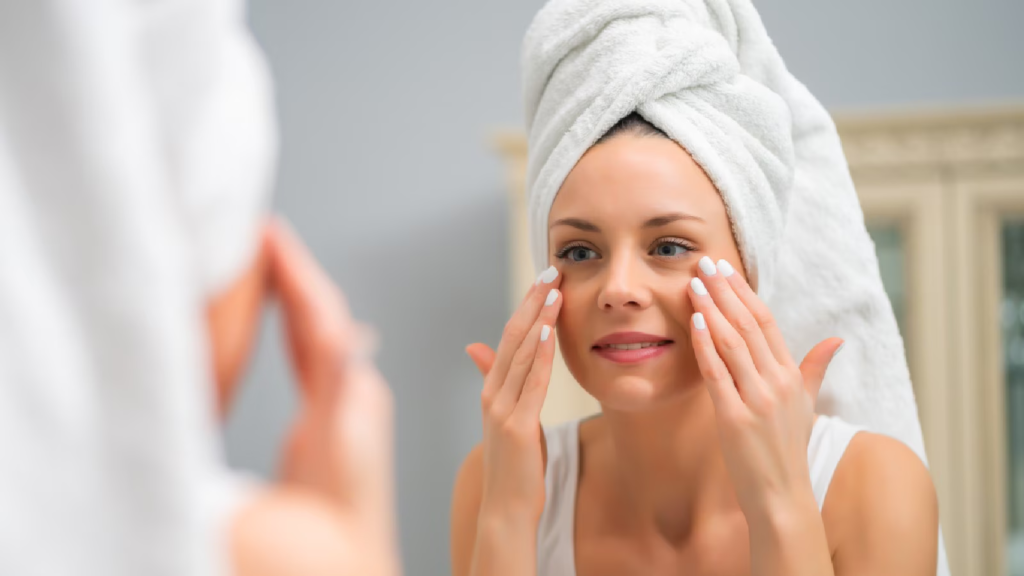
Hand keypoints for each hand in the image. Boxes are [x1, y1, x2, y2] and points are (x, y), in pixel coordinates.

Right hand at [264, 218, 395, 550]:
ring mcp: (336, 399)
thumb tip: (350, 333)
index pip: (321, 314)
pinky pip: (303, 356)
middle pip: (318, 314)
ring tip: (269, 258)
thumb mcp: (340, 442)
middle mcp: (349, 385)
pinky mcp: (320, 417)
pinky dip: (289, 327)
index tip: (273, 234)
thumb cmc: (343, 504)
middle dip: (292, 272)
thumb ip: (341, 387)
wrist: (345, 545)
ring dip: (291, 293)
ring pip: (311, 331)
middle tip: (264, 233)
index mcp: (352, 386)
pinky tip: (283, 316)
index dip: (296, 273)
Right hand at [465, 266, 562, 526]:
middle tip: (551, 270)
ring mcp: (502, 410)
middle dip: (532, 302)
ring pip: (521, 354)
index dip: (526, 306)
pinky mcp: (517, 426)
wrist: (505, 509)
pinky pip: (532, 383)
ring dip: (539, 319)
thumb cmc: (512, 467)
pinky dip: (540, 355)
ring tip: (555, 290)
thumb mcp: (504, 418)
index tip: (544, 279)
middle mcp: (493, 394)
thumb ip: (494, 381)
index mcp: (492, 391)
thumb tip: (476, 348)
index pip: (509, 338)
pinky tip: (550, 332)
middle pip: (512, 337)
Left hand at [686, 257, 841, 524]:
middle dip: (726, 290)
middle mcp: (777, 382)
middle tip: (705, 263)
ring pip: (733, 342)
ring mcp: (756, 399)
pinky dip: (705, 344)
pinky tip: (694, 321)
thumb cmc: (789, 449)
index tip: (726, 269)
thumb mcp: (806, 405)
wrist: (781, 495)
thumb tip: (836, 339)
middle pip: (749, 325)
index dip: (745, 292)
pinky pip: (717, 373)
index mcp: (792, 376)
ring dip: (712, 308)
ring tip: (695, 283)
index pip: (767, 322)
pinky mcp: (734, 418)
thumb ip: (815, 369)